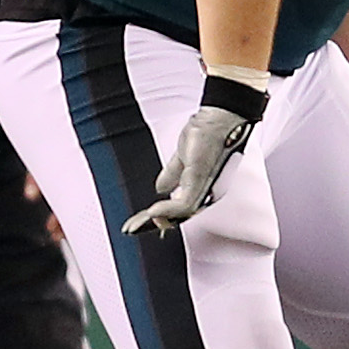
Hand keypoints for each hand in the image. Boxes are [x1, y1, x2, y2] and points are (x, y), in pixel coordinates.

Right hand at [121, 103, 257, 234]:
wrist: (218, 119)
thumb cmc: (206, 136)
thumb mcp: (182, 159)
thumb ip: (172, 175)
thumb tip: (161, 189)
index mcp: (201, 189)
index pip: (177, 209)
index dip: (158, 217)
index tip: (137, 222)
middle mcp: (206, 193)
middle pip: (177, 216)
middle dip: (151, 223)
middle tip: (131, 228)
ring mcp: (205, 188)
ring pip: (180, 213)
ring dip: (155, 219)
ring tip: (136, 223)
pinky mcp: (200, 179)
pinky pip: (184, 203)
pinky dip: (167, 210)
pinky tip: (151, 211)